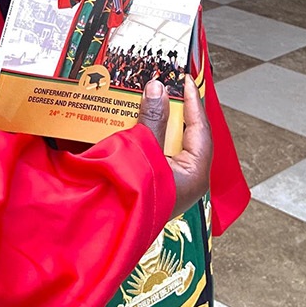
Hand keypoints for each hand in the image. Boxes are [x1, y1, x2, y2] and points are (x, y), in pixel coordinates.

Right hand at [137, 75, 211, 215]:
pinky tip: (136, 123)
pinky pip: (156, 154)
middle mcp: (186, 179)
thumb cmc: (130, 193)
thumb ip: (152, 119)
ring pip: (171, 145)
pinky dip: (149, 137)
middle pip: (186, 136)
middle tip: (168, 87)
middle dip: (176, 110)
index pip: (200, 129)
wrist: (105, 226)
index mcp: (194, 174)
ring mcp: (169, 183)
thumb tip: (158, 89)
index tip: (186, 80)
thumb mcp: (143, 149)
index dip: (193, 101)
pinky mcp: (153, 184)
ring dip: (160, 122)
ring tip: (151, 100)